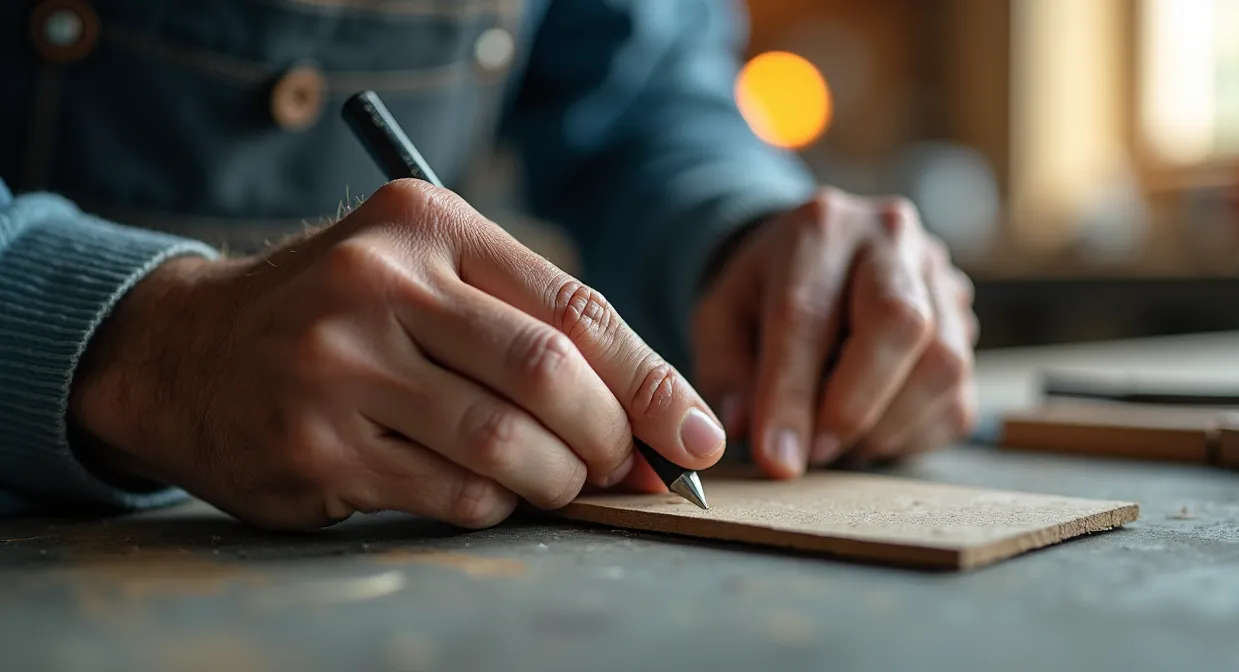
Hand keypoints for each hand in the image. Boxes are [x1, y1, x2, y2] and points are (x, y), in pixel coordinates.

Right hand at [69, 179, 724, 529]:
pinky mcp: (315, 445)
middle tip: (628, 469)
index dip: (650, 381)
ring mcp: (339, 366)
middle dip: (611, 439)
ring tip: (559, 481)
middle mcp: (379, 284)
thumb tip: (652, 422)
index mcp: (426, 225)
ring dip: (557, 481)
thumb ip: (529, 326)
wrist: (187, 351)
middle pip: (547, 375)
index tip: (696, 434)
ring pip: (504, 446)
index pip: (573, 306)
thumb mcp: (426, 276)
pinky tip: (484, 489)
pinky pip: (452, 493)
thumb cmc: (342, 313)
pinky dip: (494, 504)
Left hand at [691, 188, 977, 477]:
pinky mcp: (967, 325)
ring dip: (887, 427)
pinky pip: (958, 399)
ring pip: (943, 365)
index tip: (777, 459)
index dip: (791, 395)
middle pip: (900, 323)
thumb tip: (744, 429)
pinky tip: (872, 432)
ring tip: (840, 443)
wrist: (818, 256)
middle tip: (816, 453)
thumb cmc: (765, 291)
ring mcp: (941, 279)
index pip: (806, 314)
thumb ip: (724, 373)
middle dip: (854, 406)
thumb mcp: (720, 318)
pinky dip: (912, 435)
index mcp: (818, 228)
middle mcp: (891, 240)